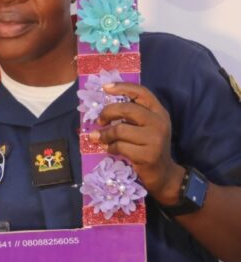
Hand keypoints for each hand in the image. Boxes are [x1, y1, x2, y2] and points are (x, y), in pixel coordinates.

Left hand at [88, 83, 184, 203]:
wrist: (163, 174)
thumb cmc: (149, 147)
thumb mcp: (147, 127)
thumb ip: (133, 115)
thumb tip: (104, 107)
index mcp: (159, 112)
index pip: (141, 92)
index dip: (123, 87)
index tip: (105, 88)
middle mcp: (159, 122)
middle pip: (127, 109)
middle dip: (107, 112)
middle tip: (99, 120)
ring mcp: (155, 139)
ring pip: (120, 129)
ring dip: (105, 134)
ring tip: (100, 138)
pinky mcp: (147, 155)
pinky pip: (120, 146)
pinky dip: (110, 147)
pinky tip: (110, 149)